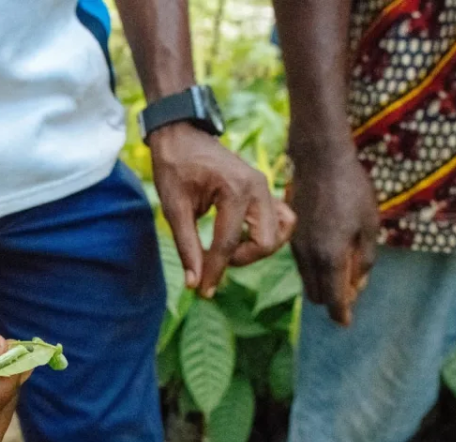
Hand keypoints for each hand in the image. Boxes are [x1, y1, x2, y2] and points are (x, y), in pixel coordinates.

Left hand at [150, 123, 295, 298]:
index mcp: (235, 190)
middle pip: (265, 243)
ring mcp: (265, 188)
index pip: (228, 244)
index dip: (214, 272)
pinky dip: (268, 234)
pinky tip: (243, 238)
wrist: (181, 134)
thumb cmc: (174, 166)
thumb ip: (187, 246)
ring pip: (278, 233)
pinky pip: (282, 219)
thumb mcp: (174, 208)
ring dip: (256, 249)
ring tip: (227, 249)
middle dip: (239, 260)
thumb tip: (195, 283)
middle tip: (212, 259)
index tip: (201, 292)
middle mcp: (258, 188)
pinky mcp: (264, 190)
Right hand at [288, 142, 379, 325]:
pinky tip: (329, 256)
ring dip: (322, 284)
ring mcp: (297, 246)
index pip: (334, 299)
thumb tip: (358, 285)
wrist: (320, 162)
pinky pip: (302, 264)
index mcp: (331, 257)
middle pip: (316, 295)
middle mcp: (309, 257)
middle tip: (350, 295)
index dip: (341, 314)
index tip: (346, 323)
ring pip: (307, 280)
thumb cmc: (352, 191)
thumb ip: (364, 260)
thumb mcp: (369, 226)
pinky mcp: (292, 236)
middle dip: (332, 301)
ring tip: (343, 275)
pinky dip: (315, 270)